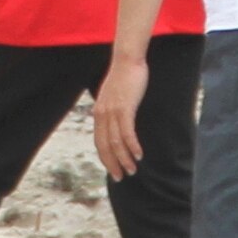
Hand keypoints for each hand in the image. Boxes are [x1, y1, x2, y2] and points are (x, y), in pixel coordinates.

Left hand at [91, 50, 151, 177]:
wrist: (127, 60)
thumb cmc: (124, 78)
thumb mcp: (114, 97)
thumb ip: (113, 110)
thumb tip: (117, 123)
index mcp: (99, 113)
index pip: (99, 142)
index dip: (106, 158)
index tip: (113, 170)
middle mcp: (102, 114)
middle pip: (105, 146)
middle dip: (113, 164)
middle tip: (121, 177)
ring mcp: (112, 111)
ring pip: (116, 142)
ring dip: (124, 159)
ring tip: (133, 170)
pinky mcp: (124, 108)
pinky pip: (127, 133)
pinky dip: (132, 146)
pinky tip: (139, 155)